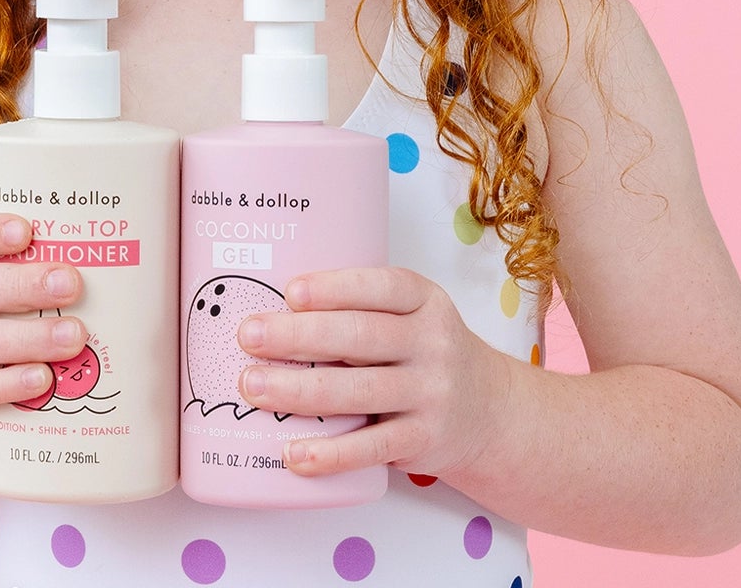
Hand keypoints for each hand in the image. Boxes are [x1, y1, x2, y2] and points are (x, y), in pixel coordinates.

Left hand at [234, 266, 514, 479]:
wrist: (492, 412)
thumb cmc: (424, 351)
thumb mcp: (411, 314)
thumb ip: (359, 307)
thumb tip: (271, 305)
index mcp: (424, 300)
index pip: (381, 287)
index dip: (334, 288)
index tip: (290, 292)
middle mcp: (431, 344)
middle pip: (359, 337)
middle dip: (298, 336)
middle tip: (248, 336)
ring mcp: (430, 394)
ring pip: (358, 391)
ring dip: (299, 390)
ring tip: (252, 387)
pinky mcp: (423, 441)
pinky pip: (372, 448)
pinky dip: (331, 454)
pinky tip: (293, 453)